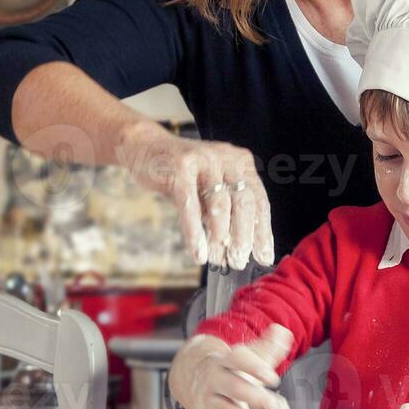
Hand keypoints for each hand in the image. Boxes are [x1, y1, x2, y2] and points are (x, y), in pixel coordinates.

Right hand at [124, 128, 272, 269]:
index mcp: (241, 163)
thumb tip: (237, 251)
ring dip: (220, 236)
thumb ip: (225, 213)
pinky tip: (197, 252)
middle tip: (239, 261)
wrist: (145, 147)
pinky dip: (195, 232)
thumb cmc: (182, 174)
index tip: (264, 257)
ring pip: (220, 204)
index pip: (259, 201)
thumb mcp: (209, 189)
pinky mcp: (181, 168)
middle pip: (244, 202)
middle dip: (243, 236)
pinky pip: (190, 206)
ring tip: (218, 259)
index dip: (262, 232)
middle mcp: (227, 158)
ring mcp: (204, 161)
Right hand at [169, 326, 293, 408]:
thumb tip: (283, 332)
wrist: (198, 377)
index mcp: (226, 361)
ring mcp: (212, 403)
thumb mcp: (249, 355)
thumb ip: (268, 346)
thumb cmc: (233, 368)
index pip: (237, 359)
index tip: (274, 379)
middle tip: (279, 407)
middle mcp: (216, 381)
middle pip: (234, 388)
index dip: (255, 368)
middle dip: (258, 399)